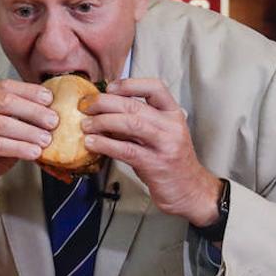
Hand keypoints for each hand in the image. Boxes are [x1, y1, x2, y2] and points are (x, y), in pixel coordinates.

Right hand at [0, 80, 56, 243]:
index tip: (50, 99)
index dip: (30, 91)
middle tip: (53, 122)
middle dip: (33, 111)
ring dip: (28, 132)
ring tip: (46, 140)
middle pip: (5, 102)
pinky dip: (19, 148)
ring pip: (2, 123)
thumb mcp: (8, 132)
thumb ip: (22, 120)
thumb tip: (52, 114)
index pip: (7, 87)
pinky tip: (33, 152)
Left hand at [80, 77, 221, 226]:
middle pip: (134, 106)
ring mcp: (165, 145)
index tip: (109, 87)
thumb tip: (102, 113)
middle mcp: (172, 126)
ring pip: (131, 124)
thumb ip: (135, 123)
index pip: (155, 87)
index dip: (129, 84)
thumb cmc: (169, 162)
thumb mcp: (157, 136)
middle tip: (85, 106)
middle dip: (105, 103)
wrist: (190, 191)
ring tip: (85, 125)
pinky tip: (92, 143)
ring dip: (102, 122)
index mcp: (173, 114)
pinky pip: (126, 149)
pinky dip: (105, 144)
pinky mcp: (155, 164)